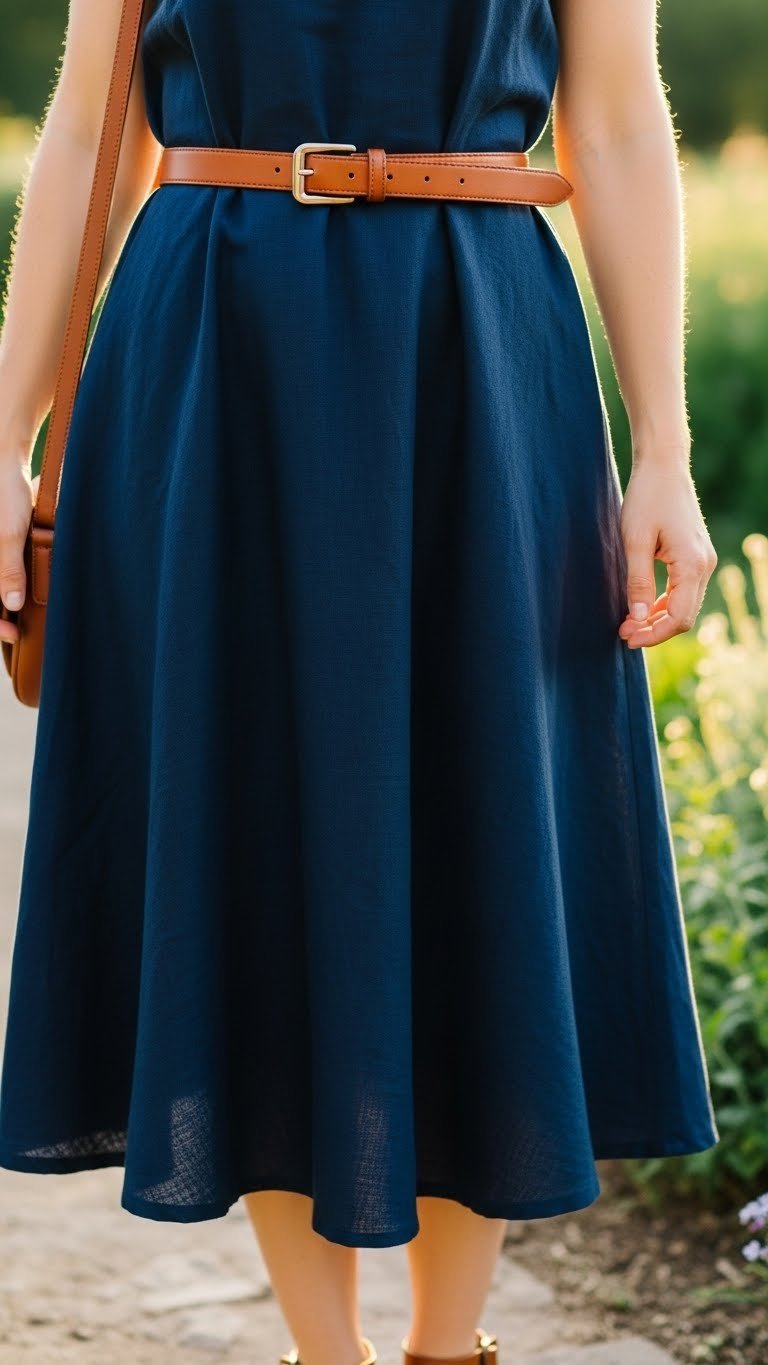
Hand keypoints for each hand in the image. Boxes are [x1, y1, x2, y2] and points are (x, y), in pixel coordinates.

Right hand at [0, 460, 36, 647]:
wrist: (4, 459)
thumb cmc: (5, 494)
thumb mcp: (9, 534)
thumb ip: (9, 569)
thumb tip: (11, 604)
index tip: (12, 632)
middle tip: (15, 631)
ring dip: (0, 600)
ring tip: (17, 618)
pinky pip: (0, 568)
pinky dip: (7, 581)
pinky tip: (17, 592)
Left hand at [617, 458, 716, 648]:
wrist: (663, 466)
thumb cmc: (647, 498)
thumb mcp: (634, 541)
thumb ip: (637, 581)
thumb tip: (637, 618)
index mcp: (692, 564)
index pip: (679, 617)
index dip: (654, 634)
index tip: (627, 637)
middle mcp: (704, 565)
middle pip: (684, 616)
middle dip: (654, 630)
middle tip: (623, 634)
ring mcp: (702, 560)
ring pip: (684, 605)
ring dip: (657, 619)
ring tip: (628, 624)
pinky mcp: (695, 556)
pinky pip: (682, 591)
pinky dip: (663, 603)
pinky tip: (640, 607)